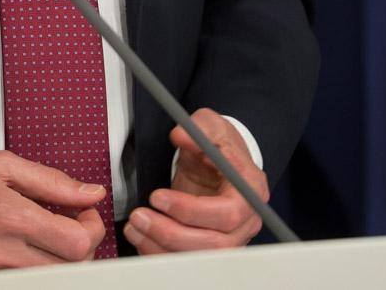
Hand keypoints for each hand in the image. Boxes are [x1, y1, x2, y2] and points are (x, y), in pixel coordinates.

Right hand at [0, 149, 106, 276]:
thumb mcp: (1, 164)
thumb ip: (51, 180)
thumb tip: (89, 192)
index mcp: (10, 218)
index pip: (77, 243)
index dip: (91, 226)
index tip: (84, 210)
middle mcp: (3, 255)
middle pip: (71, 270)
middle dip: (82, 245)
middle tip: (71, 221)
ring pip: (49, 281)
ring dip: (61, 260)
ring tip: (49, 234)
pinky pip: (22, 284)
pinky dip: (35, 269)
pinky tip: (26, 248)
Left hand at [123, 109, 266, 253]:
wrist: (222, 161)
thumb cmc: (219, 144)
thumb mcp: (210, 125)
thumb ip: (197, 128)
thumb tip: (180, 135)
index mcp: (250, 191)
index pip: (227, 213)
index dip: (191, 210)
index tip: (158, 197)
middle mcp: (247, 221)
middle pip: (214, 244)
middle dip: (171, 233)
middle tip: (139, 216)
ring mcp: (232, 238)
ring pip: (201, 258)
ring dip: (163, 248)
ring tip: (135, 227)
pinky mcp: (213, 246)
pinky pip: (189, 261)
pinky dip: (162, 254)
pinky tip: (142, 238)